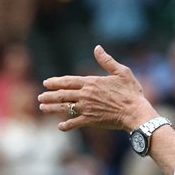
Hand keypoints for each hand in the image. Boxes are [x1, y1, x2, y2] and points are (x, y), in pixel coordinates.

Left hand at [39, 45, 154, 131]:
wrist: (135, 112)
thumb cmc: (131, 92)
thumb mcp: (121, 72)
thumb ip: (107, 61)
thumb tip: (97, 48)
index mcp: (91, 82)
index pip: (68, 81)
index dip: (56, 82)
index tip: (46, 83)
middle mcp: (86, 95)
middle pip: (63, 95)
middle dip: (49, 96)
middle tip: (39, 97)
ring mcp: (87, 108)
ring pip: (65, 108)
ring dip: (52, 108)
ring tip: (42, 108)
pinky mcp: (91, 120)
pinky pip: (75, 123)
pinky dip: (66, 125)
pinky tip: (60, 126)